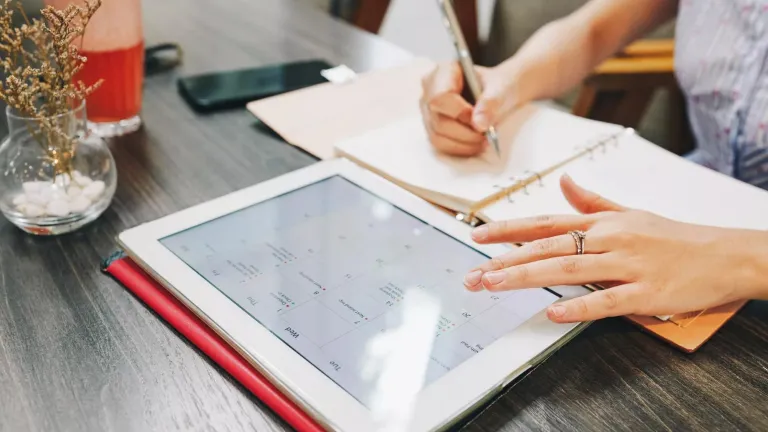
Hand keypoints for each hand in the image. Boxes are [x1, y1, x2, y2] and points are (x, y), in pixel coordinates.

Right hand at [419, 61, 519, 156]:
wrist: (498, 93)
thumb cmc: (498, 86)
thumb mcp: (502, 88)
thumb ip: (491, 102)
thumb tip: (479, 123)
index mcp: (444, 71)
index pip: (440, 96)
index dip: (459, 112)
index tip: (479, 120)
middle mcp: (429, 90)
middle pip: (438, 119)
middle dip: (464, 133)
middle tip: (485, 135)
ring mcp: (428, 110)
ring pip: (437, 135)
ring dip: (463, 143)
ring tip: (483, 141)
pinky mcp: (432, 126)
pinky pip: (439, 144)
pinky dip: (459, 148)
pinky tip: (474, 145)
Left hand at [463, 174, 767, 322]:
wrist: (724, 254)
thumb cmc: (673, 236)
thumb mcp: (630, 212)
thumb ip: (592, 202)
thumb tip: (564, 184)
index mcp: (602, 222)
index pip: (545, 223)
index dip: (508, 229)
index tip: (477, 235)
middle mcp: (609, 239)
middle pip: (548, 247)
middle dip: (506, 259)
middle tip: (474, 273)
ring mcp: (627, 265)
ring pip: (569, 269)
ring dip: (528, 277)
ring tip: (495, 283)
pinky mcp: (646, 293)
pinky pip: (608, 300)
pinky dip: (580, 306)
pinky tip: (554, 312)